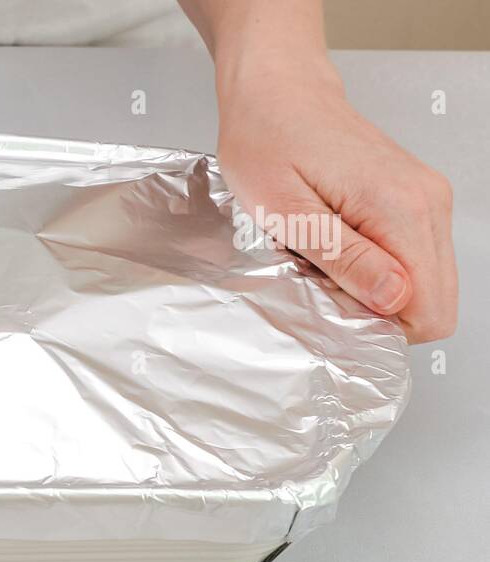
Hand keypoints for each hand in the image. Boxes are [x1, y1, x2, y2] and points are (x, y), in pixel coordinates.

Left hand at [215, 56, 456, 342]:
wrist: (277, 93)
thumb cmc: (267, 141)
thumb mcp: (287, 213)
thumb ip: (345, 259)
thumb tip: (394, 300)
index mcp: (401, 208)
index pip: (429, 309)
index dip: (381, 326)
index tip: (334, 308)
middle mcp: (427, 201)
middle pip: (436, 301)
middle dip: (381, 312)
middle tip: (325, 287)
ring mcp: (426, 198)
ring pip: (426, 282)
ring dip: (377, 289)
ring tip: (325, 261)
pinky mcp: (415, 197)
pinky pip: (413, 257)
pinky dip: (378, 267)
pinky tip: (338, 247)